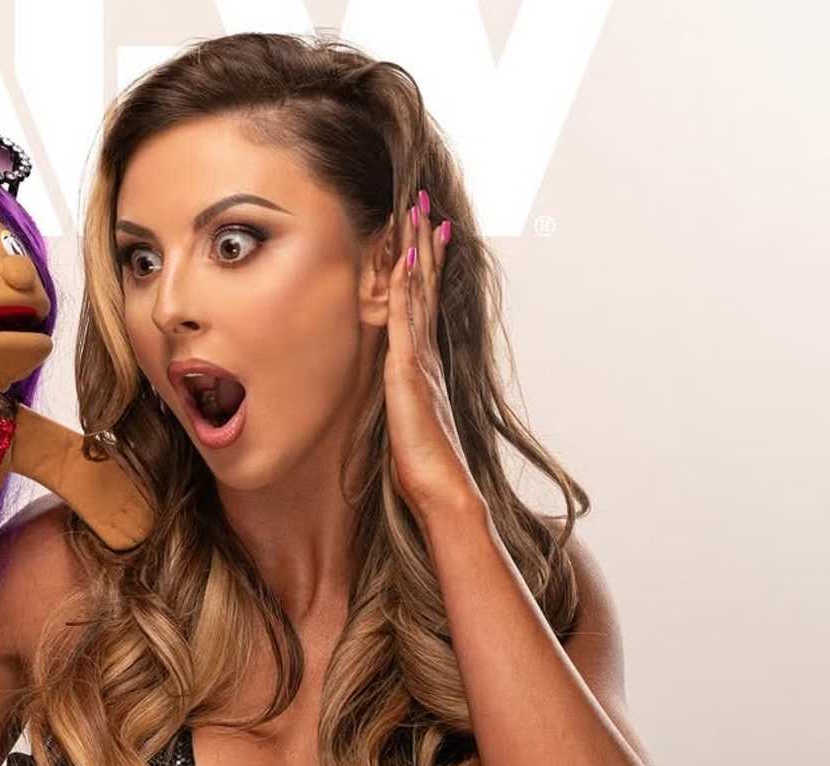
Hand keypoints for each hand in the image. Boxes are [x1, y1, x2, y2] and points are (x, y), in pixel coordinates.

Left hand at [384, 189, 481, 521]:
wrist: (442, 488)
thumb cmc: (422, 465)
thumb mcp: (405, 423)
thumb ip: (403, 402)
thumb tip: (398, 395)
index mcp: (423, 364)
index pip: (424, 304)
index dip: (425, 266)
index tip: (427, 232)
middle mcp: (426, 354)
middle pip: (427, 286)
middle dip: (425, 243)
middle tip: (424, 203)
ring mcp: (420, 359)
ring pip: (420, 293)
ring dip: (418, 250)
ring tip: (418, 212)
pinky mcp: (409, 371)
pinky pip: (407, 319)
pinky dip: (408, 287)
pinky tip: (406, 259)